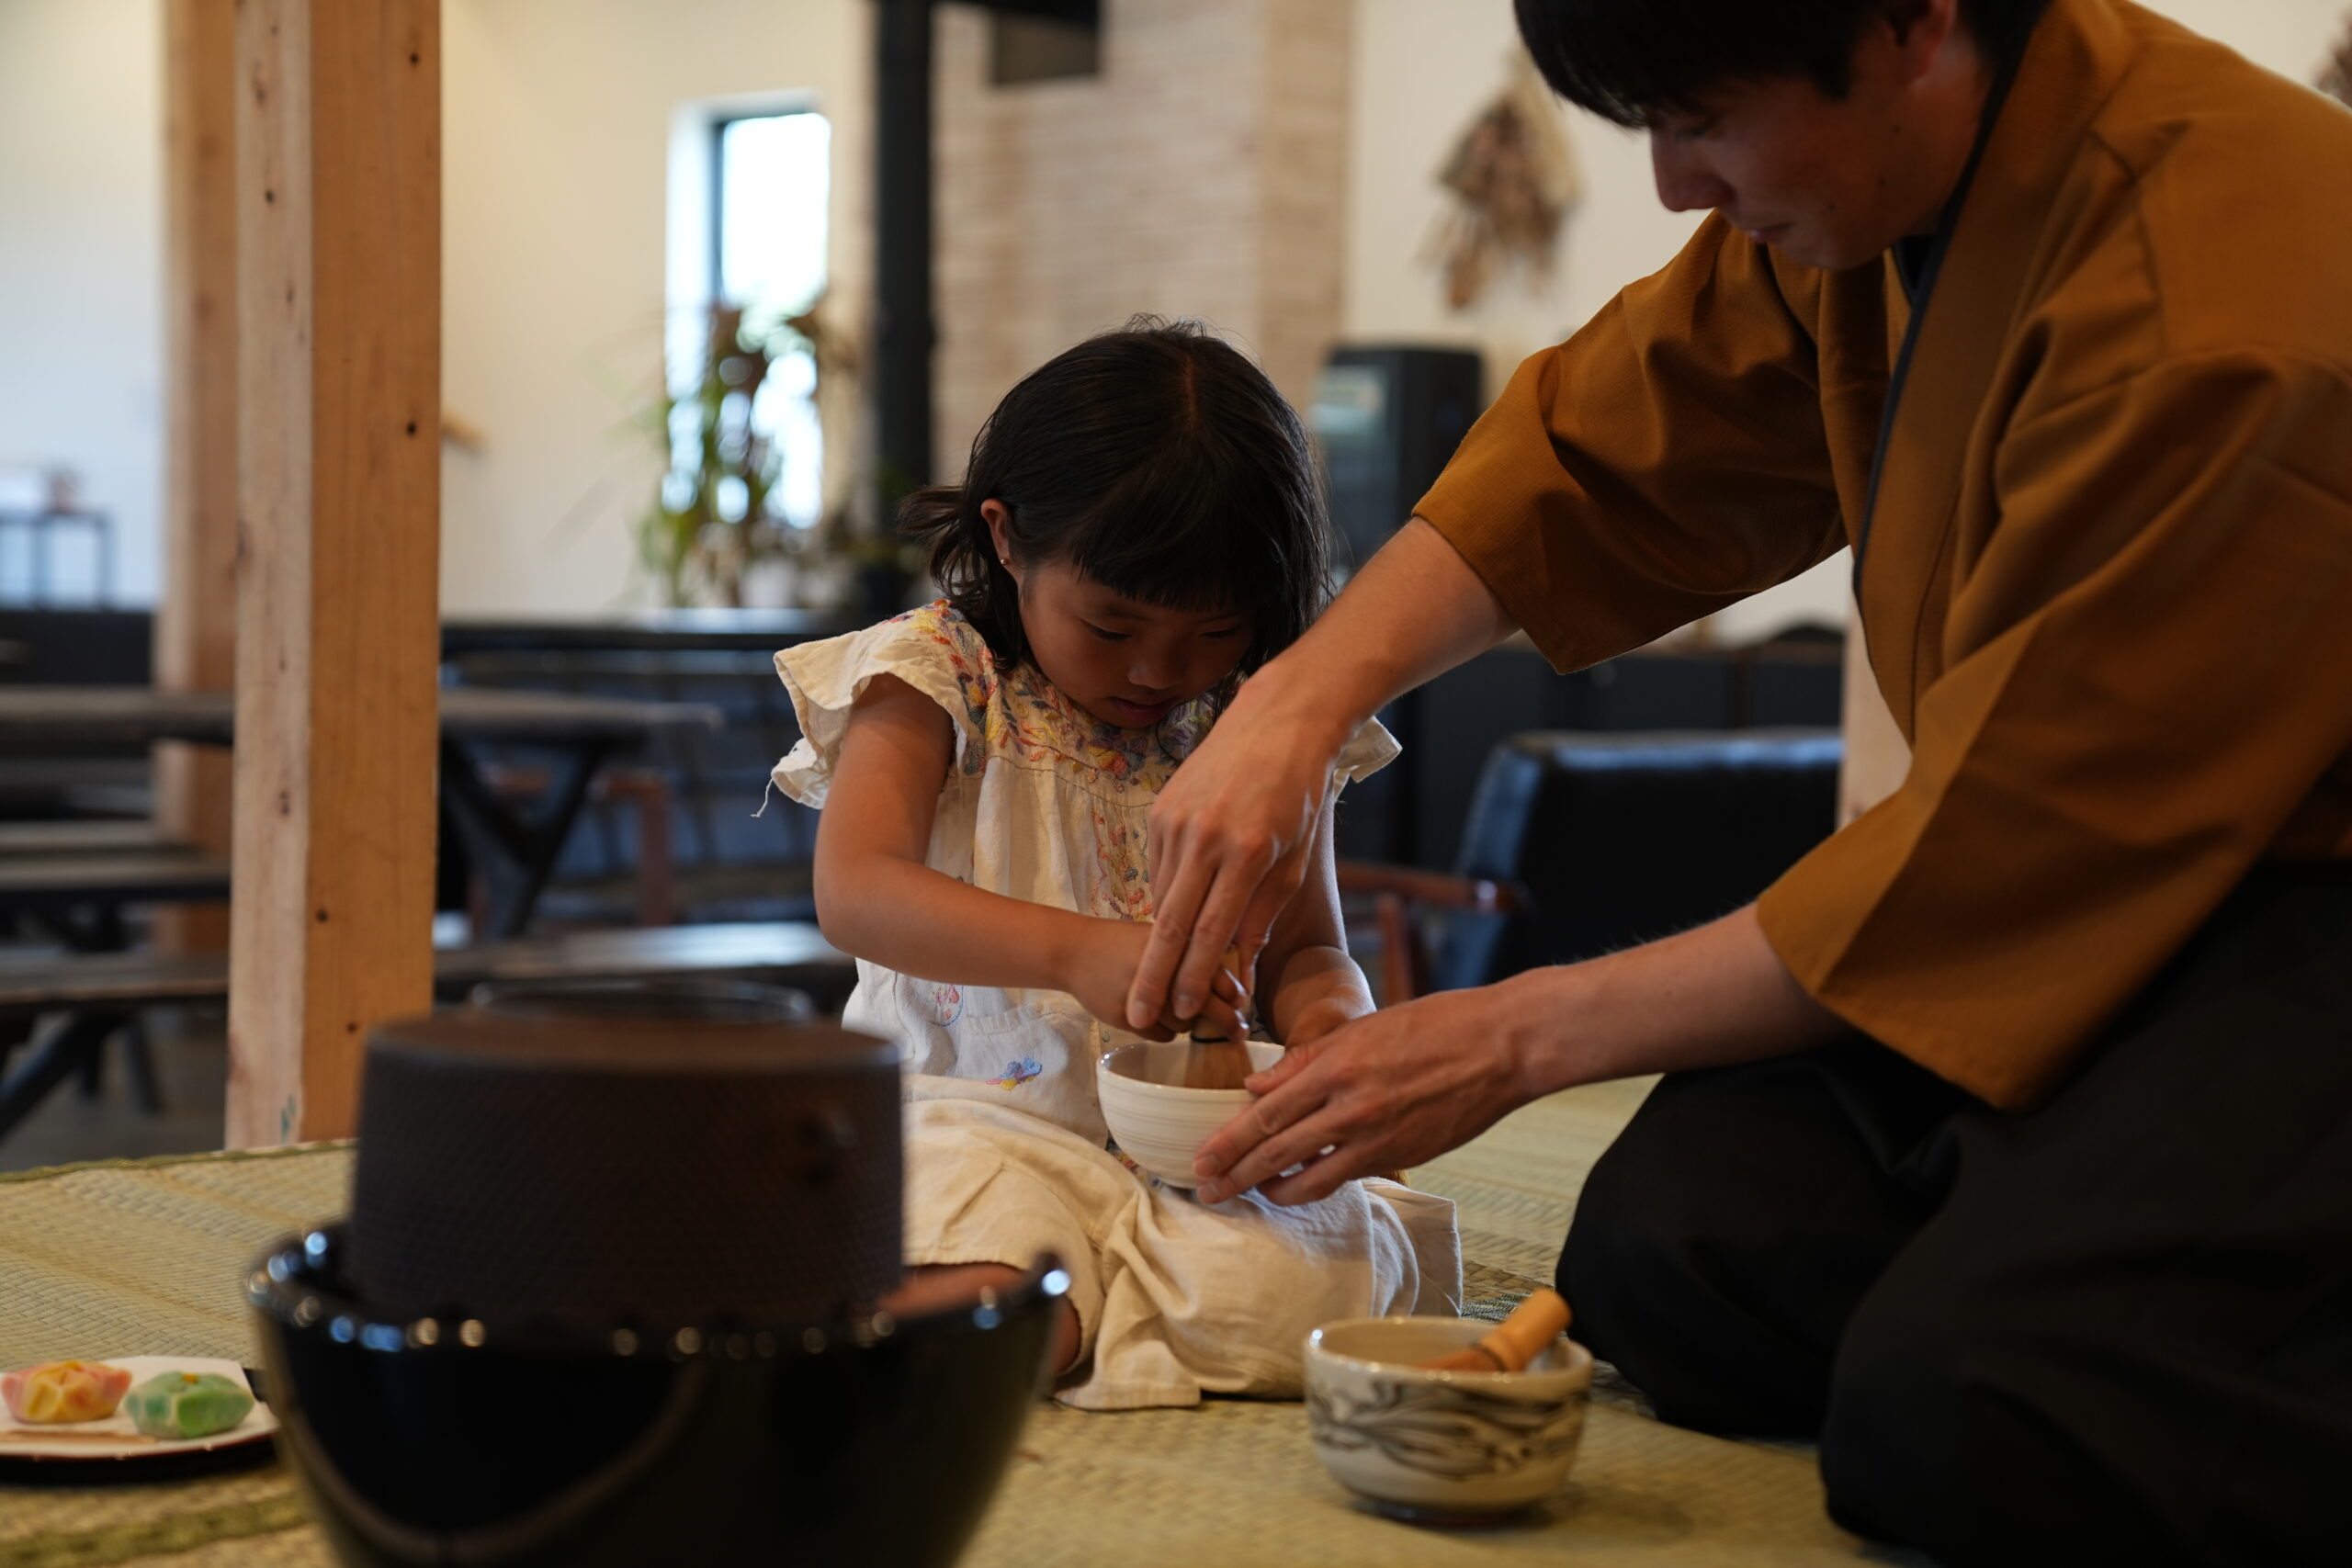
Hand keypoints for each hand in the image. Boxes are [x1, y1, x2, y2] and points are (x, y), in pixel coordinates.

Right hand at [1066, 919, 1249, 1040]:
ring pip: (1186, 1026)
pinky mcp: (1131, 1016)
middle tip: (1238, 1033)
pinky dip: (1162, 1030)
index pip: (1220, 978)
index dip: (1235, 995)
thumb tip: (1234, 990)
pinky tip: (1148, 1014)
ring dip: (1186, 1023)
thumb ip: (1193, 956)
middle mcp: (1166, 972)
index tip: (1240, 1005)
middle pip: (1210, 1007)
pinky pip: (1163, 1036)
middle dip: (1227, 1023)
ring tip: (1171, 1009)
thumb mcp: (1162, 938)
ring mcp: (1148, 996)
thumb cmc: (1124, 944)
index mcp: (1178, 946)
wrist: (1075, 951)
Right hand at [1129, 680, 1342, 1030]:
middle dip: (1152, 975)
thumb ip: (1262, 914)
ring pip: (1162, 896)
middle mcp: (1205, 838)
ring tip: (1171, 962)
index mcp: (1247, 855)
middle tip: (1136, 1013)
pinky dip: (1168, 894)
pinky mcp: (1160, 809)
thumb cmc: (1295, 797)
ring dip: (1165, 934)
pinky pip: (1158, 868)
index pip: (1212, 931)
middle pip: (1171, 923)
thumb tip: (1241, 967)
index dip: (1194, 976)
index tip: (1180, 1010)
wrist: (1275, 725)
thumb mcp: (1293, 861)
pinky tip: (1183, 902)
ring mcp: (1176, 822)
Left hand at [1191, 987, 1531, 1204]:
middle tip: (1206, 1191)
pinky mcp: (1402, 1155)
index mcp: (1336, 1067)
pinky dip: (1317, 1184)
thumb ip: (1306, 1060)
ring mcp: (1377, 1138)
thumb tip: (1257, 1087)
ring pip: (1309, 1177)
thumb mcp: (1363, 1027)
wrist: (1501, 1046)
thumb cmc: (1435, 1024)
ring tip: (1248, 1194)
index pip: (1266, 1114)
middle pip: (1276, 1151)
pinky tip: (1299, 1186)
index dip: (1228, 1141)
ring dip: (1272, 1190)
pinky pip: (1347, 1177)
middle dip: (1235, 1175)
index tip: (1201, 1159)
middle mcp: (1349, 1107)